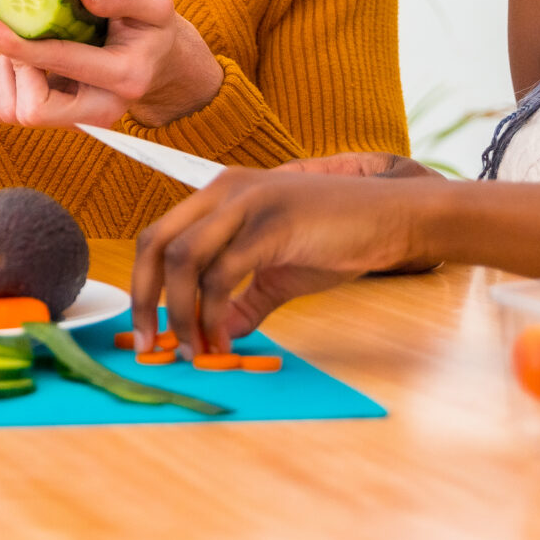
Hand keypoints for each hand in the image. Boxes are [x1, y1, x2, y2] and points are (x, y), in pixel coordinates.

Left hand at [0, 0, 222, 128]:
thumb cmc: (151, 26)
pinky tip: (22, 61)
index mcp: (124, 77)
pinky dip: (4, 85)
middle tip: (18, 35)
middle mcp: (100, 112)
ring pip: (13, 113)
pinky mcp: (58, 123)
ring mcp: (77, 122)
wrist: (157, 59)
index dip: (19, 43)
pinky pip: (7, 113)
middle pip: (31, 110)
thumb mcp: (151, 1)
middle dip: (15, 68)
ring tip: (25, 45)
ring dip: (8, 74)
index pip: (60, 65)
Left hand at [129, 164, 445, 353]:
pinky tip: (225, 340)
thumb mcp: (279, 271)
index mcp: (219, 195)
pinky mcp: (271, 224)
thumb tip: (218, 333)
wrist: (395, 218)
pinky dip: (213, 313)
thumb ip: (244, 299)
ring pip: (183, 258)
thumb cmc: (340, 238)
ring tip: (194, 349)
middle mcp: (223, 191)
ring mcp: (247, 203)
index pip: (159, 236)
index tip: (148, 330)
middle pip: (156, 242)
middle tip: (151, 344)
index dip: (144, 285)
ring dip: (180, 312)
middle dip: (144, 297)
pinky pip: (223, 273)